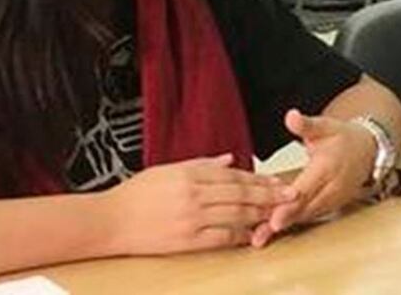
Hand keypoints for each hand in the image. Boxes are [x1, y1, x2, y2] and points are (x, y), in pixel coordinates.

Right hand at [100, 153, 295, 254]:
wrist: (111, 221)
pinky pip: (222, 237)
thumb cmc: (136, 194)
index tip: (276, 180)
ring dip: (261, 214)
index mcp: (189, 173)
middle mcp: (193, 194)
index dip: (258, 178)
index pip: (233, 175)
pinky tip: (255, 233)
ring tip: (279, 213)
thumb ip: (202, 164)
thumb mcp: (167, 169)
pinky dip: (241, 235)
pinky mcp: (187, 241)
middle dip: (269, 194)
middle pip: (241, 193)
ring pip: (236, 214)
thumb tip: (230, 159)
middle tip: (290, 195)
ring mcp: (191, 219)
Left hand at [251, 109, 376, 247]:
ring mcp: (332, 200)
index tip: (274, 217)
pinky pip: (308, 217)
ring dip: (284, 226)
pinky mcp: (329, 207)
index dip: (289, 204)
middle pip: (304, 208)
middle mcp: (331, 188)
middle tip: (259, 234)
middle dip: (282, 221)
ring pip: (305, 216)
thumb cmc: (343, 138)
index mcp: (327, 167)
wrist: (367, 151)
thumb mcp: (325, 126)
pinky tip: (269, 230)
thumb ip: (306, 125)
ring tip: (259, 237)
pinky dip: (291, 223)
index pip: (306, 190)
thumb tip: (291, 116)